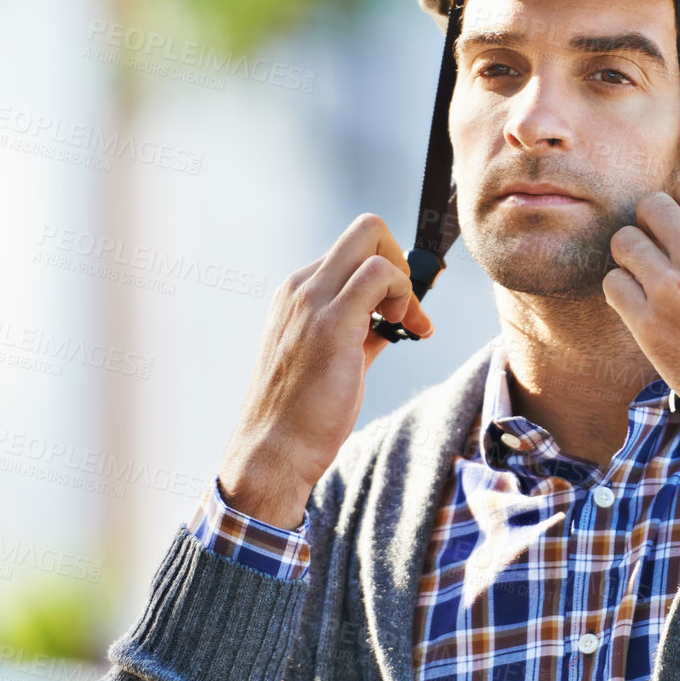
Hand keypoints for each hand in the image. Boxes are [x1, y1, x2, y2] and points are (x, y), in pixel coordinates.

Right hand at [217, 214, 432, 526]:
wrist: (274, 451)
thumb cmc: (303, 413)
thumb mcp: (334, 358)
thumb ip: (360, 331)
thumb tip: (394, 318)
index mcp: (297, 292)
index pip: (353, 252)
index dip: (389, 276)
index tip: (401, 314)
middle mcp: (301, 287)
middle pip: (366, 229)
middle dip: (401, 259)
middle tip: (405, 308)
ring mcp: (312, 301)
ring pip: (372, 237)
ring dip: (404, 279)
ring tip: (404, 324)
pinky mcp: (331, 323)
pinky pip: (379, 274)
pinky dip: (403, 293)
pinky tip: (403, 329)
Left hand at [602, 174, 679, 462]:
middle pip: (650, 207)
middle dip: (655, 225)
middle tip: (663, 249)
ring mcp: (671, 290)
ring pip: (624, 241)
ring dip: (635, 256)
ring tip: (651, 276)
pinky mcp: (649, 326)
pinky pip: (613, 283)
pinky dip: (623, 290)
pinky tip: (643, 303)